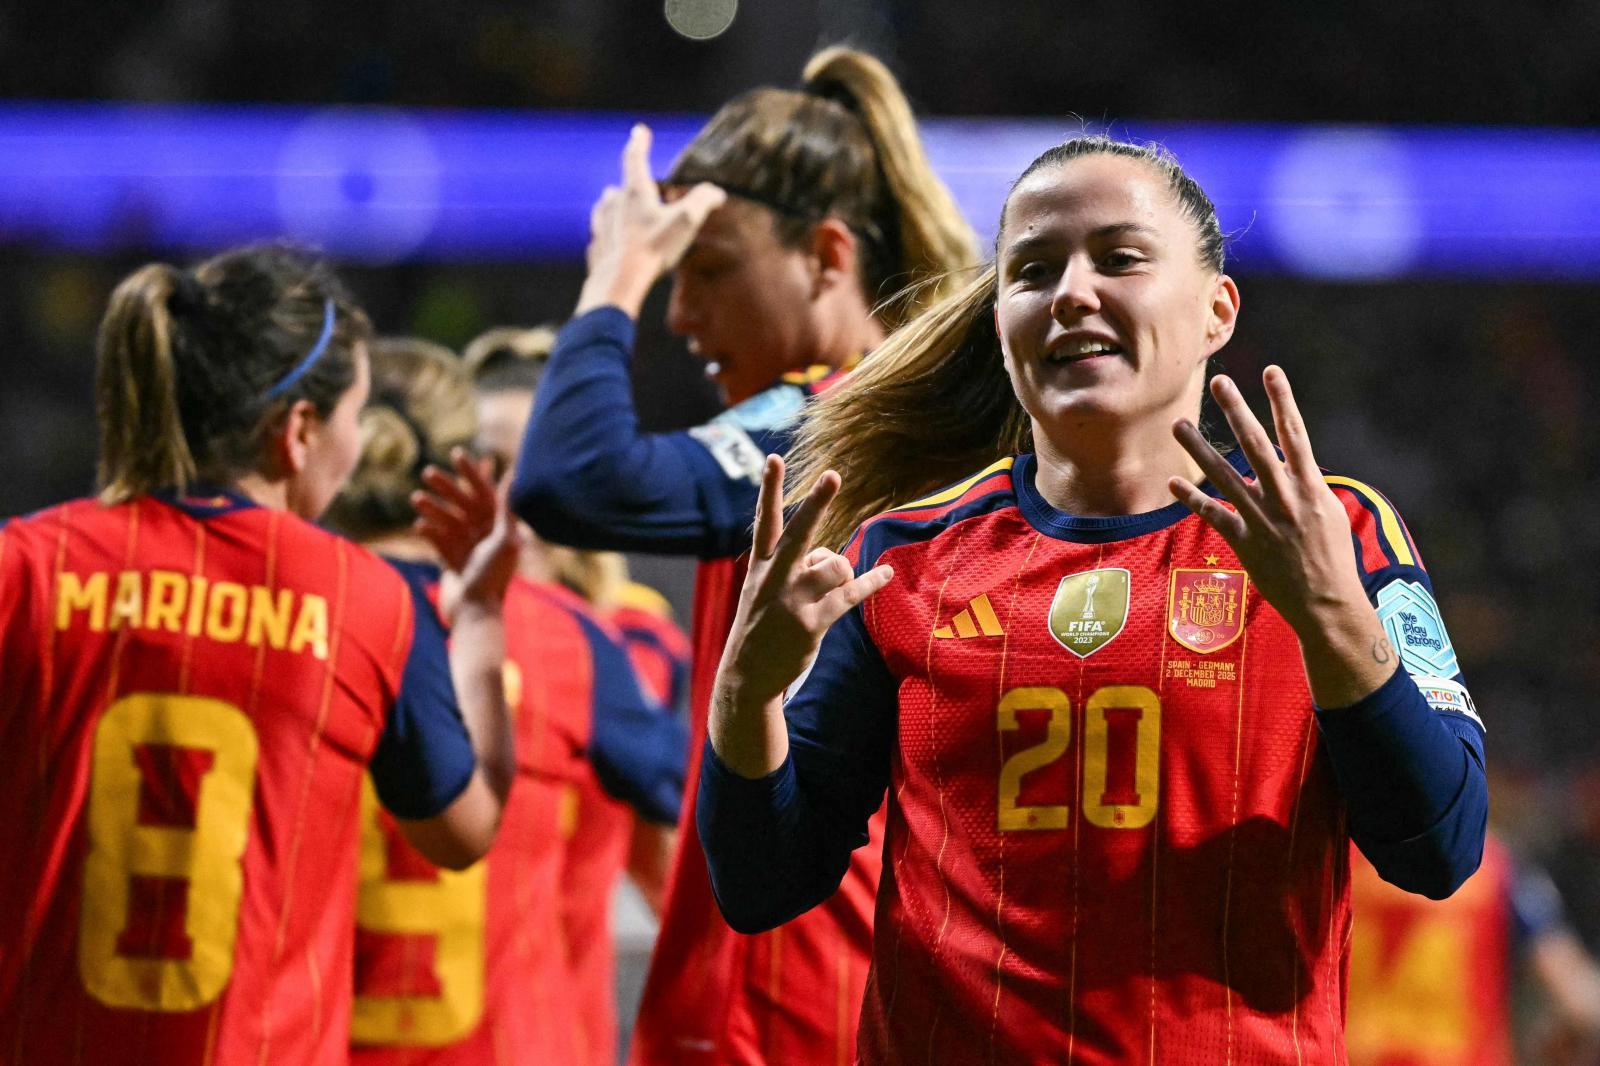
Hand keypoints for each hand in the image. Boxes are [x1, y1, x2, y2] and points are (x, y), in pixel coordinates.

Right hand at [413, 449, 521, 615]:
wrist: (476, 614)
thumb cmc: (494, 577)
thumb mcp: (505, 540)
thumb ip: (508, 509)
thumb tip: (514, 474)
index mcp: (500, 527)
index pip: (485, 491)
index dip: (472, 472)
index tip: (457, 454)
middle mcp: (484, 534)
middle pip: (463, 502)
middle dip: (447, 487)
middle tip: (428, 472)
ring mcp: (467, 546)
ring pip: (447, 519)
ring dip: (432, 508)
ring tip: (416, 498)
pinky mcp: (451, 560)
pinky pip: (437, 539)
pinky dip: (428, 531)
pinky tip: (418, 525)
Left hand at [573, 124, 726, 317]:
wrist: (620, 282)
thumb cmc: (654, 248)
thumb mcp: (686, 221)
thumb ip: (703, 201)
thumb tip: (717, 193)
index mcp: (635, 193)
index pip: (635, 159)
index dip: (639, 143)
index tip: (639, 131)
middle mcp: (613, 205)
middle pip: (619, 188)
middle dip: (628, 186)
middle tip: (636, 187)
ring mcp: (601, 227)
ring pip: (605, 209)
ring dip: (614, 208)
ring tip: (621, 213)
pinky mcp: (596, 249)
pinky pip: (601, 237)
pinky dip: (608, 236)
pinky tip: (614, 245)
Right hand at [720, 456, 893, 708]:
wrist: (746, 675)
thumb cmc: (760, 625)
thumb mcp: (764, 590)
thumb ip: (796, 567)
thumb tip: (834, 559)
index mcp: (761, 566)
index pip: (765, 521)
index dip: (770, 489)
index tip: (772, 459)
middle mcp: (775, 578)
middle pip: (801, 531)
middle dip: (817, 503)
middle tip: (832, 474)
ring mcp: (794, 600)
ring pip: (835, 566)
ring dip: (839, 574)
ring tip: (825, 592)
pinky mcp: (813, 623)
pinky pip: (852, 595)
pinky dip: (871, 582)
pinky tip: (885, 574)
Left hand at [1170, 367, 1393, 706]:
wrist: (1327, 603)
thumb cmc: (1333, 557)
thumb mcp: (1329, 513)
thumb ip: (1305, 485)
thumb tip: (1291, 463)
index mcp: (1311, 486)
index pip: (1295, 433)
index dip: (1283, 400)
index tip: (1271, 370)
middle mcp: (1285, 498)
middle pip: (1256, 445)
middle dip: (1237, 411)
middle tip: (1219, 383)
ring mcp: (1262, 520)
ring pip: (1224, 476)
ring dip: (1199, 448)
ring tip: (1179, 424)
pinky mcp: (1245, 543)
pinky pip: (1213, 515)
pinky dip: (1192, 498)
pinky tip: (1173, 481)